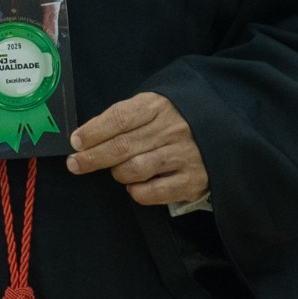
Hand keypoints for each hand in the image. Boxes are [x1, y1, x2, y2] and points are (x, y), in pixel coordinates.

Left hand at [66, 92, 207, 206]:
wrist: (222, 132)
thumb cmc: (174, 122)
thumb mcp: (152, 108)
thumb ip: (124, 119)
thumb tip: (84, 137)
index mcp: (158, 106)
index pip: (119, 118)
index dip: (93, 131)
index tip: (75, 142)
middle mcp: (172, 129)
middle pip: (122, 146)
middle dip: (92, 157)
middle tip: (75, 164)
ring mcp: (184, 155)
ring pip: (134, 169)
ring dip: (117, 173)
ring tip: (116, 171)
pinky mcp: (192, 181)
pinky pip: (152, 192)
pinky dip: (136, 192)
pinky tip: (135, 186)